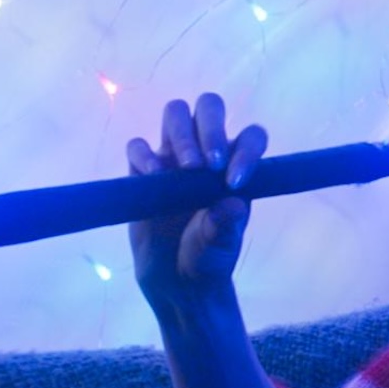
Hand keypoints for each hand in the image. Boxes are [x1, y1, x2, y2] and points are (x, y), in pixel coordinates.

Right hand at [126, 93, 267, 312]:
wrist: (177, 280)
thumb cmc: (209, 257)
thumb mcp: (222, 246)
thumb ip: (225, 225)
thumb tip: (232, 204)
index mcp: (238, 165)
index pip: (250, 136)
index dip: (247, 150)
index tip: (235, 182)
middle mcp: (208, 154)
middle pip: (210, 107)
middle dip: (211, 126)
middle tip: (211, 164)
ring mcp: (174, 158)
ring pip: (176, 114)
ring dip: (183, 133)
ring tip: (187, 168)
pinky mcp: (141, 171)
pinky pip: (138, 145)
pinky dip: (144, 154)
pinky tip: (154, 175)